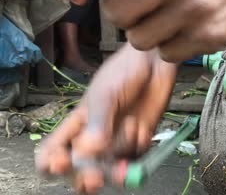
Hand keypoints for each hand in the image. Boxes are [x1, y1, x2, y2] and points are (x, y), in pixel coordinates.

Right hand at [35, 44, 176, 193]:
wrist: (155, 64)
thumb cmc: (123, 73)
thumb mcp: (105, 96)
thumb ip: (97, 125)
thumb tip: (88, 152)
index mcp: (77, 125)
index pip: (54, 152)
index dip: (53, 164)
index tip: (62, 163)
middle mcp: (96, 138)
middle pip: (82, 171)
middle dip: (86, 177)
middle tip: (94, 178)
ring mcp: (118, 142)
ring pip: (111, 169)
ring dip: (120, 156)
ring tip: (131, 125)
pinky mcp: (140, 142)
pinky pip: (136, 160)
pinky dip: (139, 149)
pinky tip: (143, 128)